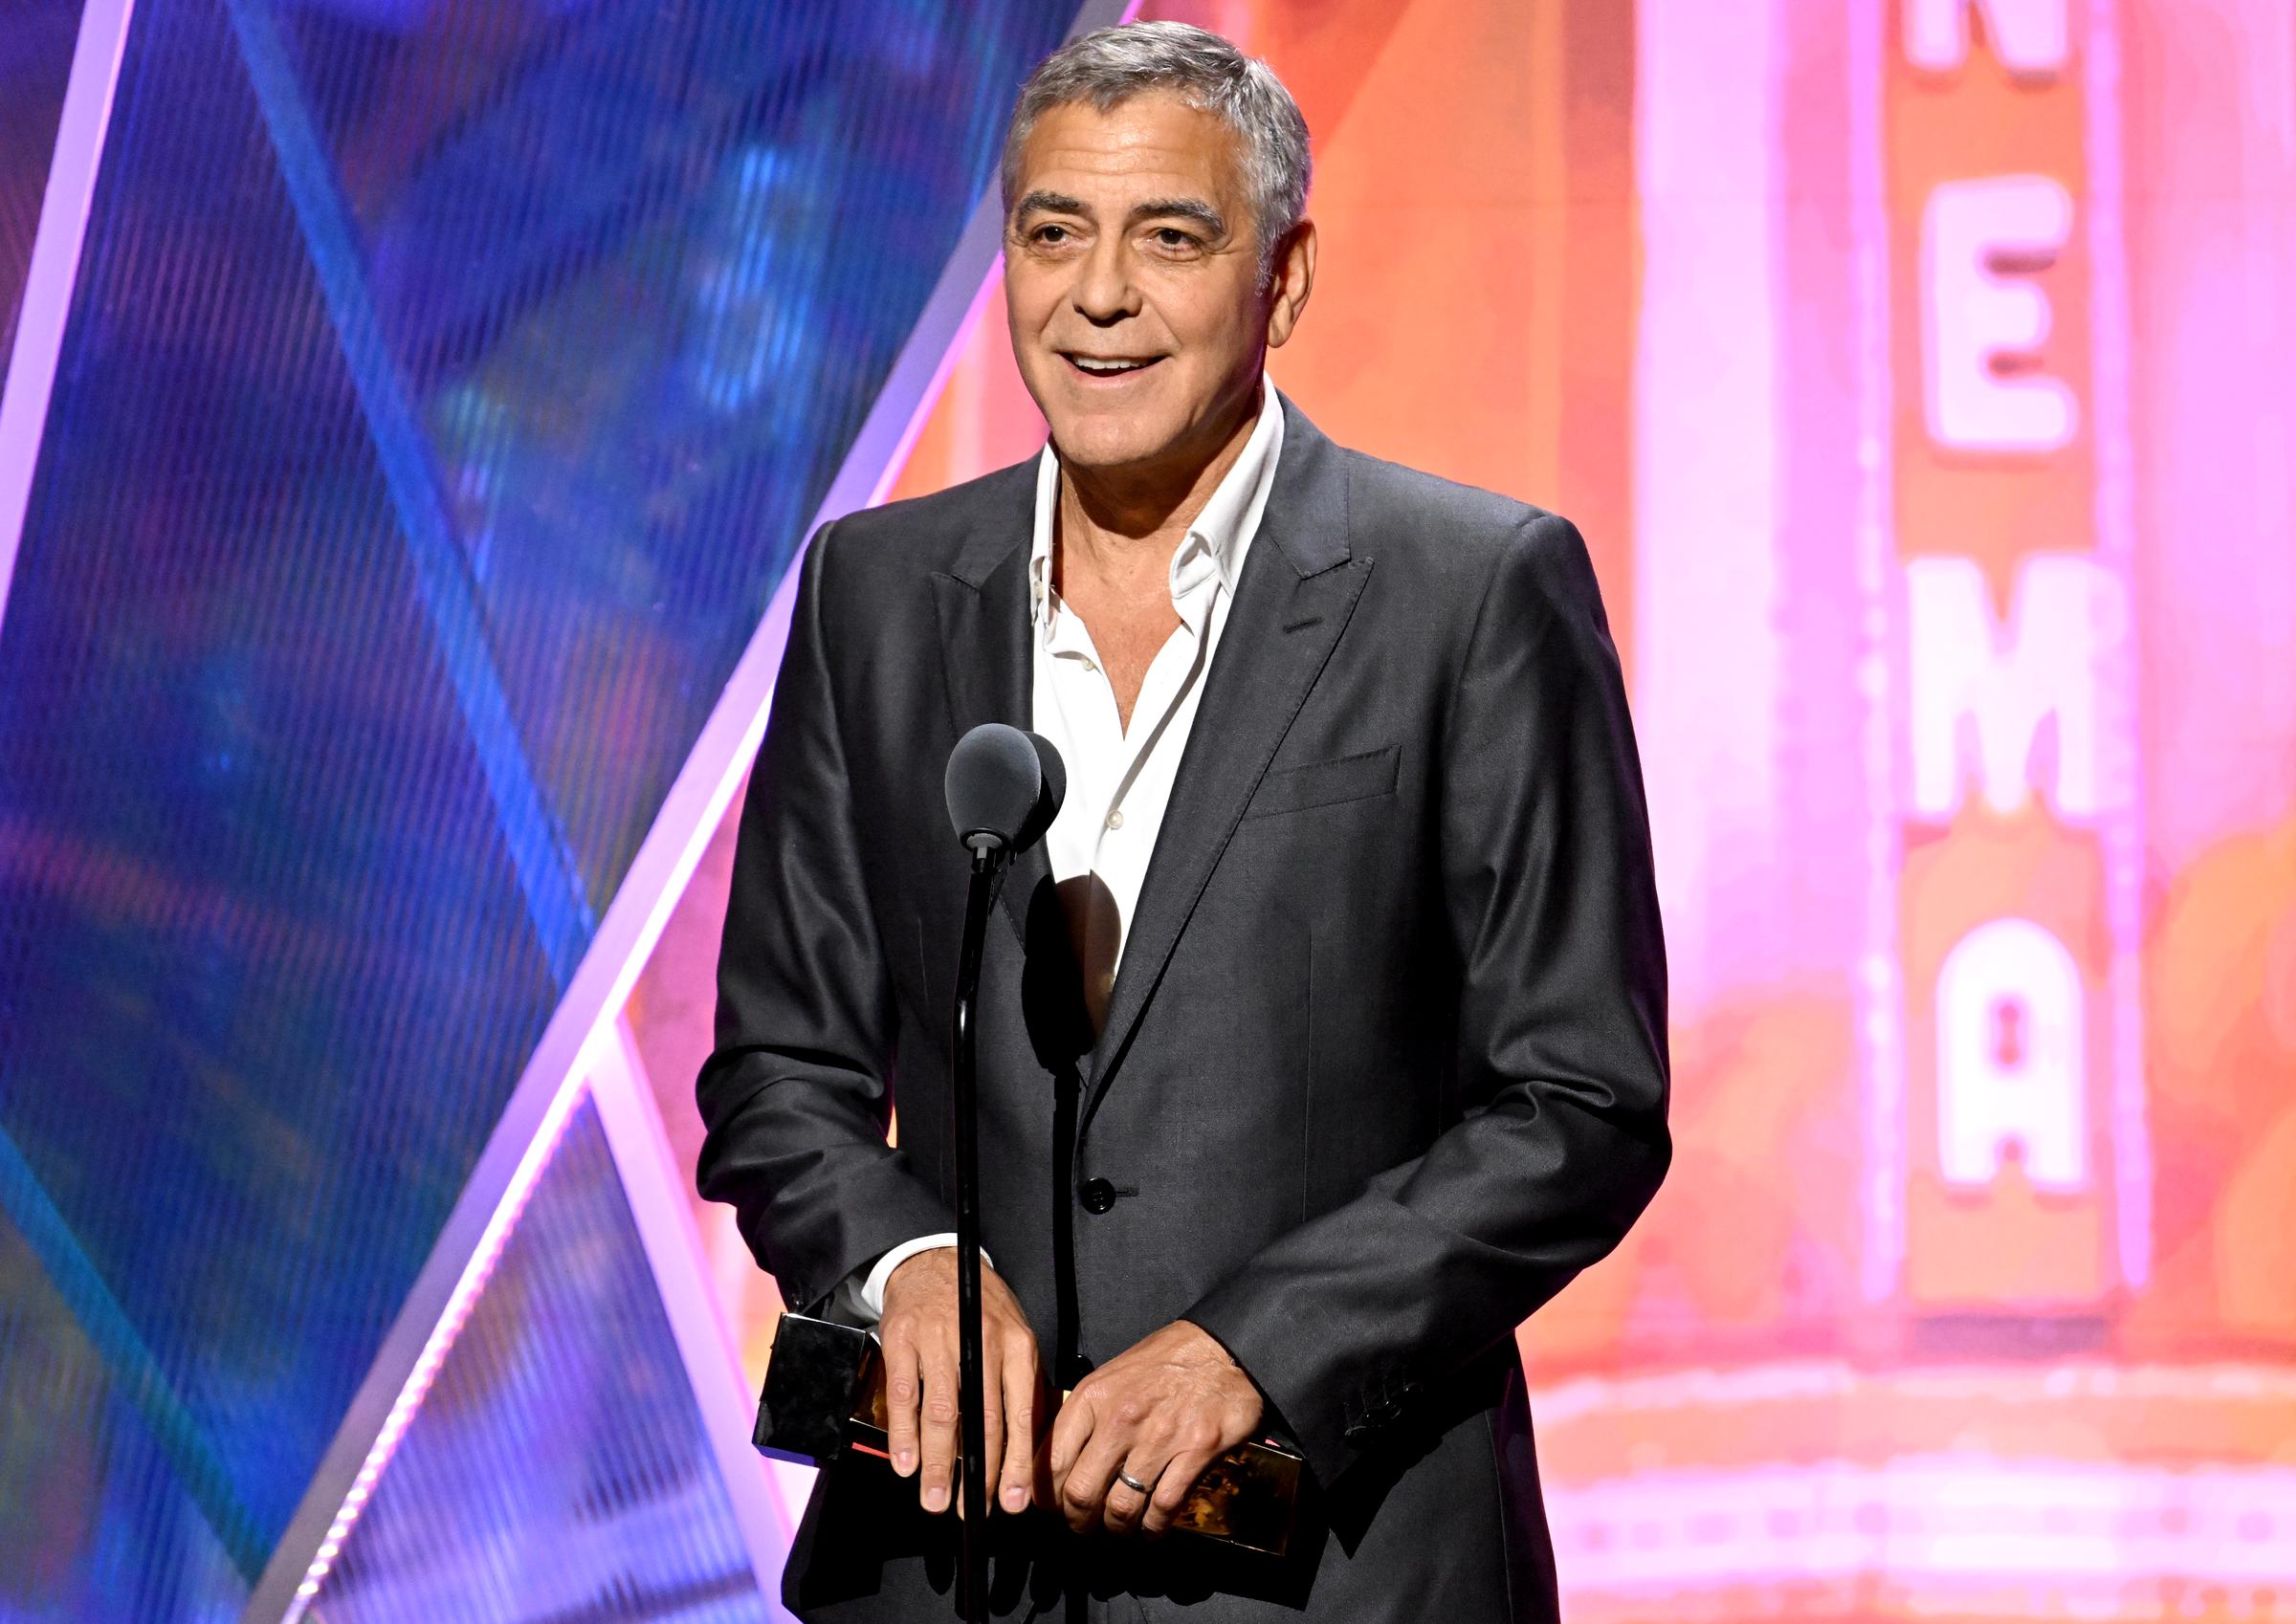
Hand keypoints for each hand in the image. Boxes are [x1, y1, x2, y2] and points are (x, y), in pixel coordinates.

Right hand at [878, 1249, 1044, 1517]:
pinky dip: (904, 1433)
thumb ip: (1020, 1388)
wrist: (935, 1262)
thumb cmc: (979, 1310)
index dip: (1016, 1463)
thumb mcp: (1014, 1338)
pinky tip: (906, 1462)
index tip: (1012, 1501)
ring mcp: (940, 1339)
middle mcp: (982, 1342)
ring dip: (938, 1463)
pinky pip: (904, 1394)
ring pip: (942, 1412)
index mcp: (1017, 1346)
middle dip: (977, 1474)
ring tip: (934, 1499)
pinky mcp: (903, 1339)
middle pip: (983, 1420)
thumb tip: (1027, 1451)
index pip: (1020, 1414)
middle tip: (969, 1512)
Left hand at [1048, 1320, 1262, 1536]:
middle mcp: (1121, 1418)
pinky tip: (1153, 1528)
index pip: (1051, 1460)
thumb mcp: (1112, 1375)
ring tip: (1119, 1530)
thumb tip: (1061, 1458)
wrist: (1224, 1347)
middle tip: (1084, 1527)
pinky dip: (1154, 1528)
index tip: (1052, 1508)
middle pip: (1081, 1493)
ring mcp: (1159, 1437)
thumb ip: (1086, 1415)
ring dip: (1117, 1529)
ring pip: (1121, 1507)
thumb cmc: (1166, 1361)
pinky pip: (1164, 1507)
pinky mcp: (1195, 1451)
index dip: (1046, 1495)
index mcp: (1094, 1396)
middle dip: (1078, 1522)